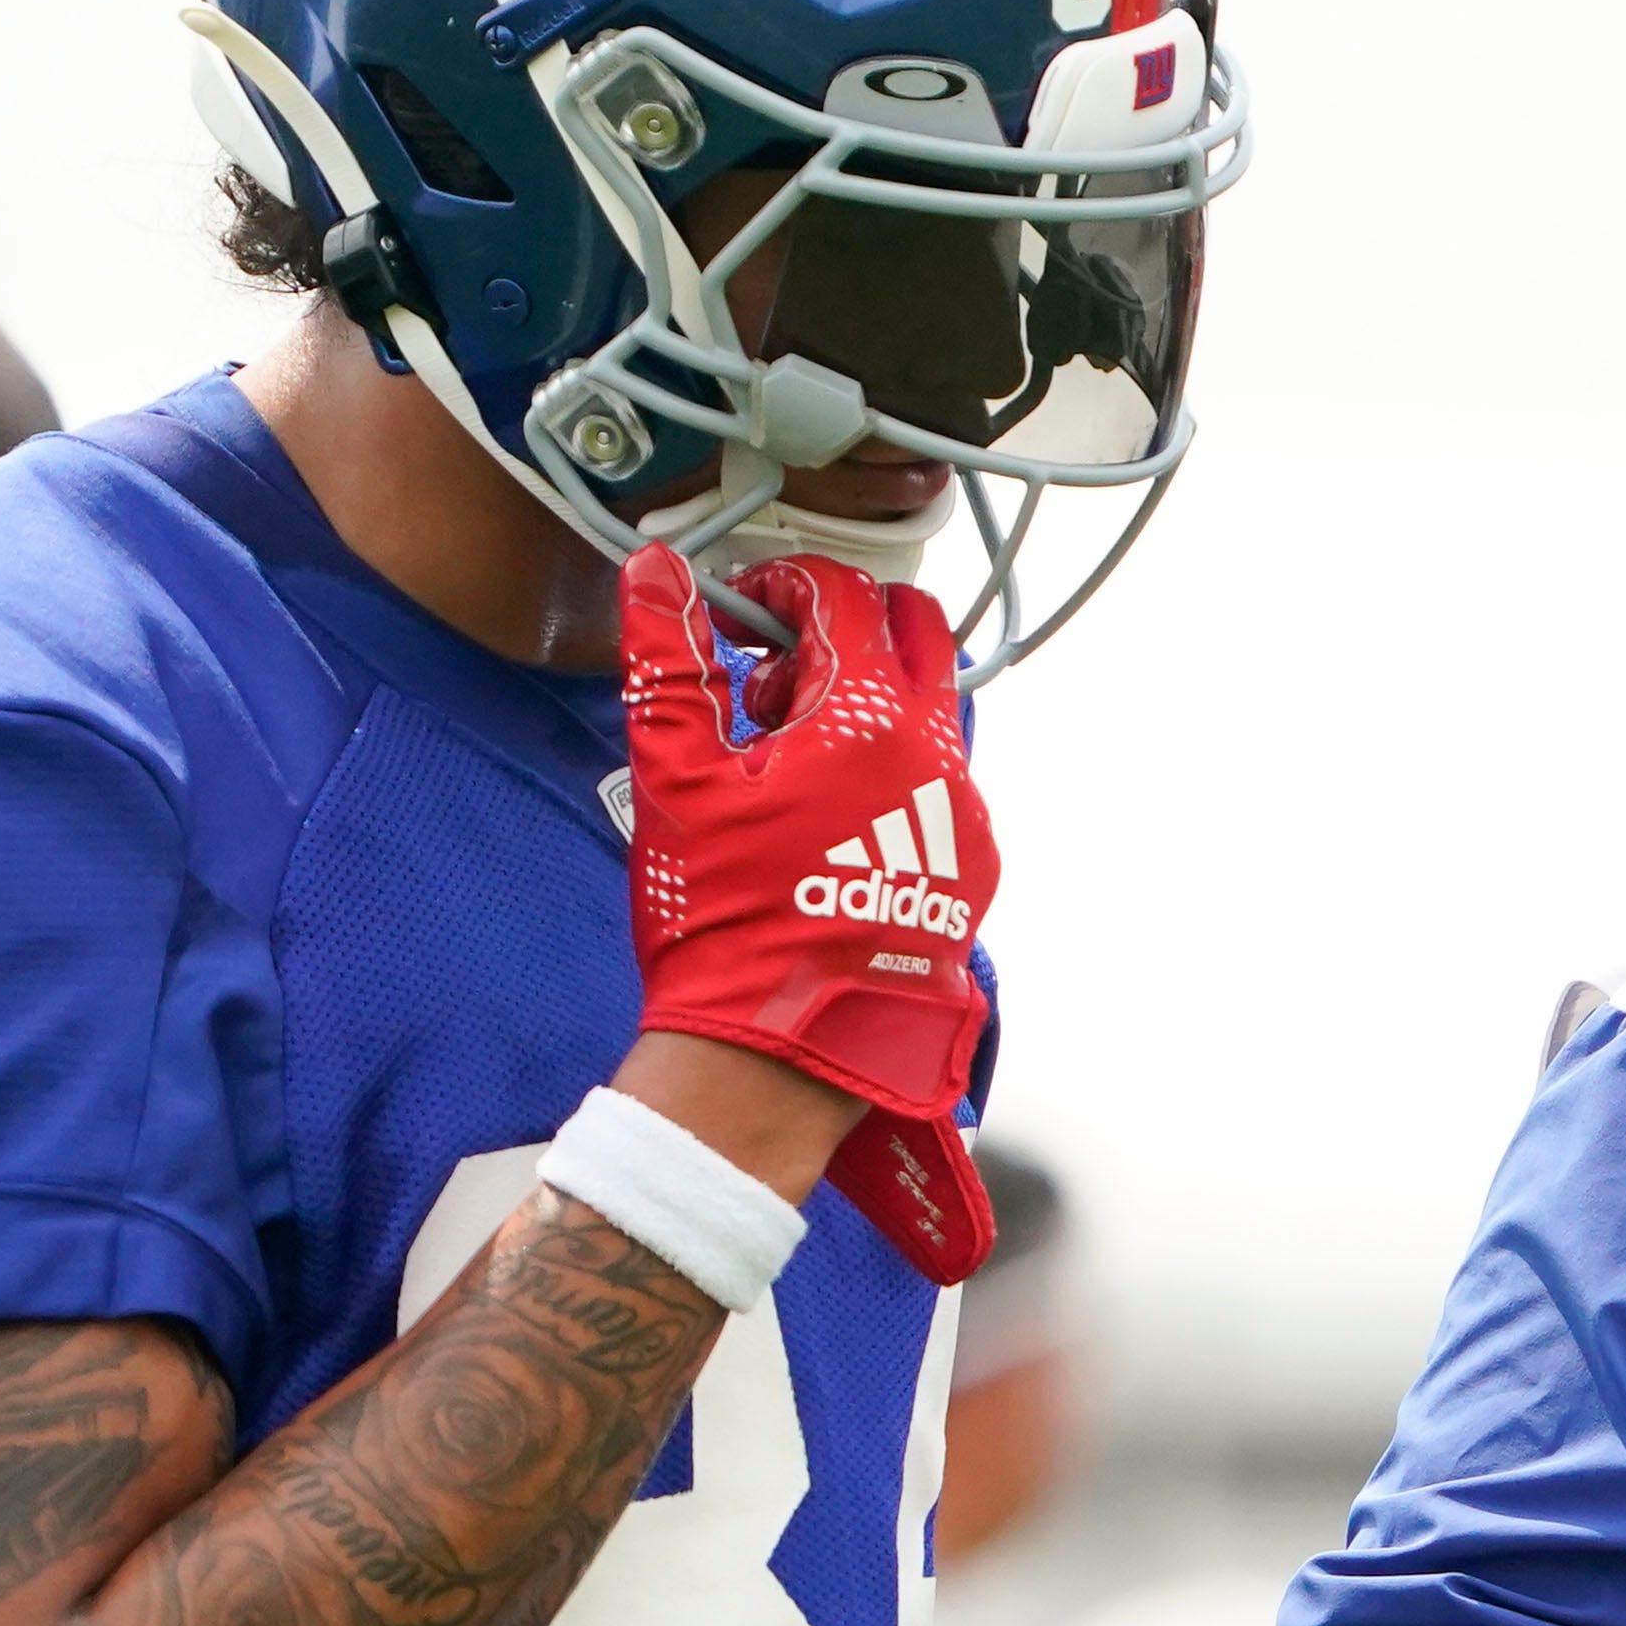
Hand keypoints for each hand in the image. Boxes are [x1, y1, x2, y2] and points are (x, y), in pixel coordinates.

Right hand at [615, 545, 997, 1281]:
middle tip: (769, 676)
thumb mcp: (675, 778)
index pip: (843, 595)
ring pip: (931, 708)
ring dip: (865, 700)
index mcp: (872, 719)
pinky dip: (889, 766)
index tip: (734, 614)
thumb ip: (667, 661)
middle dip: (842, 627)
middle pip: (914, 634)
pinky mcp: (969, 868)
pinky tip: (825, 817)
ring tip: (786, 758)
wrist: (778, 1054)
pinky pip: (939, 780)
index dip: (780, 586)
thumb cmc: (724, 921)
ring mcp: (964, 814)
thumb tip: (655, 571)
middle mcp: (939, 756)